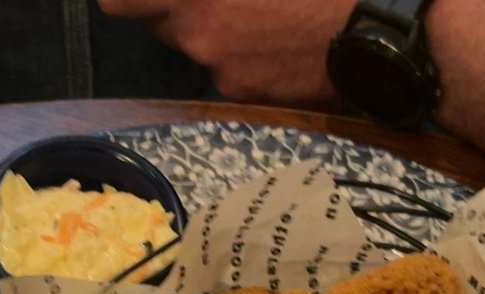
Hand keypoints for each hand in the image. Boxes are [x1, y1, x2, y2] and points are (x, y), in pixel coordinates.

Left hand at [97, 0, 355, 104]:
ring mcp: (215, 62)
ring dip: (215, 35)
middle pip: (160, 25)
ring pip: (195, 50)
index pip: (120, 1)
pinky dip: (242, 61)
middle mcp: (195, 23)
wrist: (365, 34)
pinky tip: (274, 45)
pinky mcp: (239, 92)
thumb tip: (207, 5)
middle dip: (178, 12)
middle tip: (219, 5)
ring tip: (258, 20)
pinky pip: (225, 74)